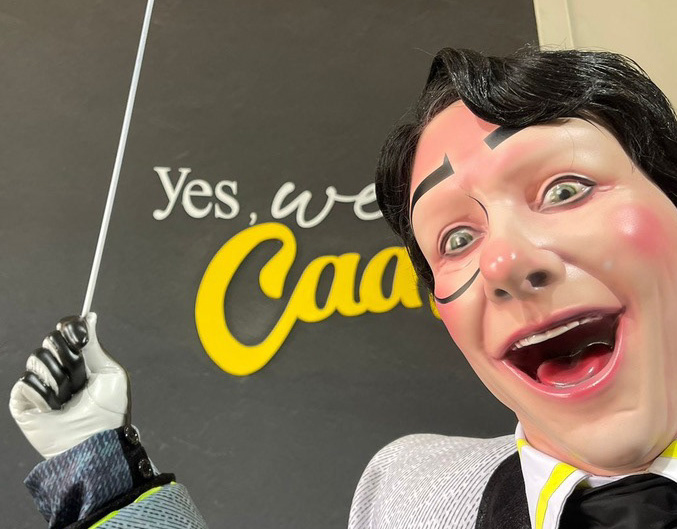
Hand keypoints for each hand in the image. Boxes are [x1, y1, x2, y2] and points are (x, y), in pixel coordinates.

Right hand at [9, 313, 129, 458]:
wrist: (95, 440)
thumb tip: (90, 316)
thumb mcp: (109, 373)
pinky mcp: (23, 401)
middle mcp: (57, 369)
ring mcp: (39, 384)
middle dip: (68, 357)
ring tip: (69, 398)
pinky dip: (44, 394)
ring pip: (37, 358)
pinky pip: (26, 382)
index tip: (80, 338)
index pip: (64, 331)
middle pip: (50, 340)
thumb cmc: (109, 410)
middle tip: (80, 377)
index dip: (70, 329)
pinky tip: (54, 408)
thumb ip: (95, 345)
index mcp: (78, 360)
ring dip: (59, 379)